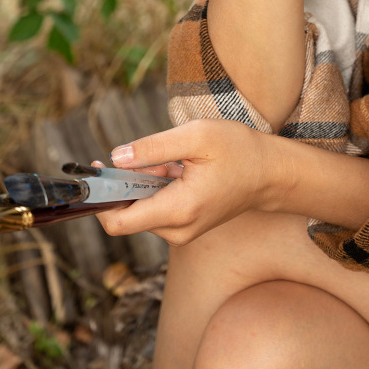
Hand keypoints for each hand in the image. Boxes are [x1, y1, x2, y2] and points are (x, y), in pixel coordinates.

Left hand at [95, 119, 280, 244]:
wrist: (272, 173)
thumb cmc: (239, 151)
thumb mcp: (196, 136)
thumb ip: (152, 147)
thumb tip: (115, 157)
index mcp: (178, 210)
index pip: (119, 223)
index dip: (100, 199)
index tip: (97, 171)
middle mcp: (178, 230)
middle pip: (128, 214)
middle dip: (126, 183)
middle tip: (145, 154)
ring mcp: (183, 231)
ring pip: (142, 209)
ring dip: (145, 183)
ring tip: (175, 161)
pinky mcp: (186, 225)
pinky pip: (157, 209)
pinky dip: (158, 188)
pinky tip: (180, 170)